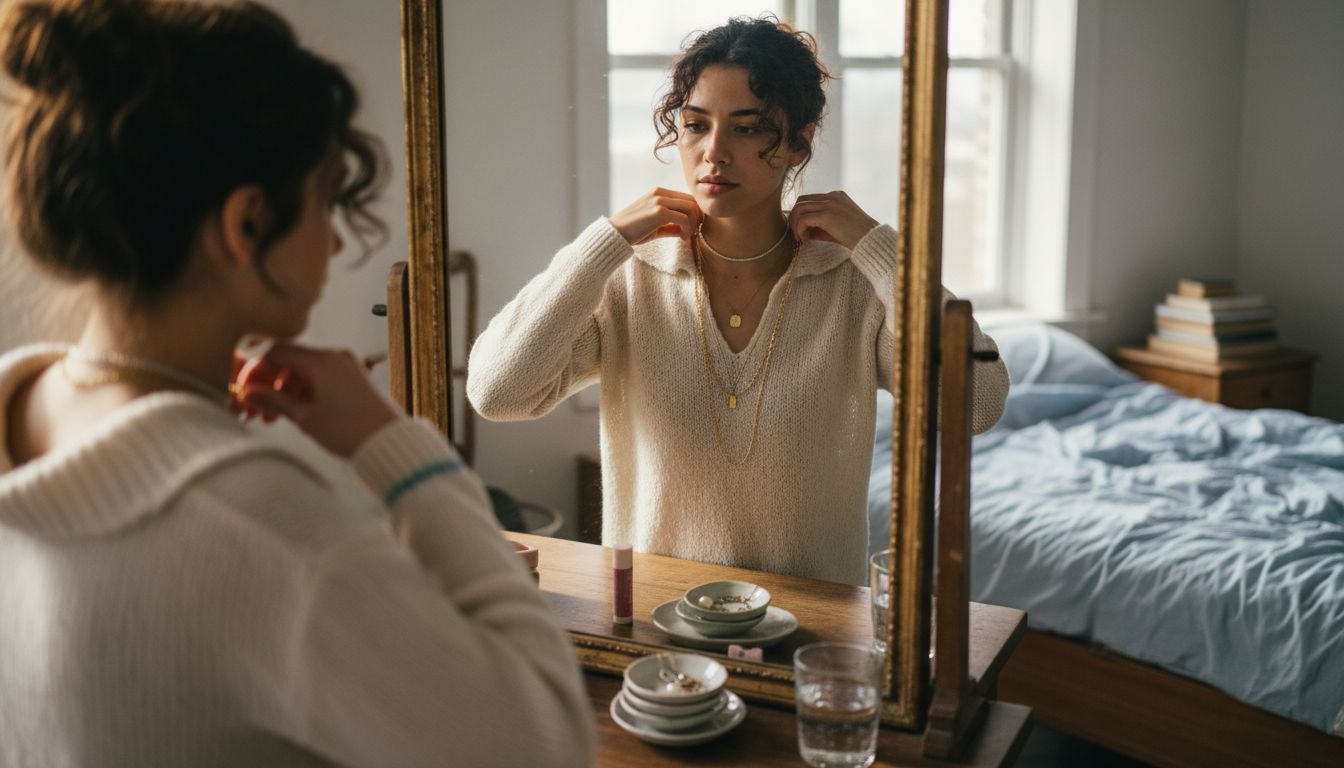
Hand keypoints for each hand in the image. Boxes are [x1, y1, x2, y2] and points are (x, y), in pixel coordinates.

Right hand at [233, 343, 401, 457]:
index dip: (253, 369)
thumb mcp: (305, 418)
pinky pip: (319, 379)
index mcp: (322, 361)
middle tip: (250, 408)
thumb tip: (248, 392)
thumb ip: (273, 401)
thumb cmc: (352, 431)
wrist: (390, 443)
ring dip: (283, 392)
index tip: (241, 387)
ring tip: (268, 418)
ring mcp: (346, 367)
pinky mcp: (353, 379)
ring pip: (303, 373)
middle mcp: (335, 357)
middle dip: (266, 385)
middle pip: (288, 362)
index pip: (275, 352)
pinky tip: (291, 414)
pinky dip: (302, 393)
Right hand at [609, 187, 701, 244]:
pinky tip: (682, 238)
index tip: (691, 228)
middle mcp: (660, 193)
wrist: (614, 234)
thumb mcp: (653, 226)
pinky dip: (687, 229)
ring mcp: (659, 201)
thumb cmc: (632, 231)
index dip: (694, 213)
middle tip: (693, 233)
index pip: (686, 197)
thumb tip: (684, 231)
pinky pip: (683, 218)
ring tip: (687, 236)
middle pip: (692, 201)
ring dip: (693, 224)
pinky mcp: (659, 212)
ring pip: (691, 208)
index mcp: (658, 192)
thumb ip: (670, 226)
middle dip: (697, 218)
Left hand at [788, 191, 879, 250]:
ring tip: (801, 237)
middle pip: (801, 201)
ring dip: (795, 224)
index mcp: (836, 196)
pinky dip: (800, 229)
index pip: (810, 199)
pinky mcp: (826, 214)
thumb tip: (801, 230)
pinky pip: (803, 219)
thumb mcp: (836, 226)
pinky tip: (805, 239)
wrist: (869, 240)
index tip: (803, 230)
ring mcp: (829, 204)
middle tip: (798, 234)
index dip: (802, 214)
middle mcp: (831, 196)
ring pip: (799, 208)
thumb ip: (819, 225)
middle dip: (795, 217)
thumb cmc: (855, 237)